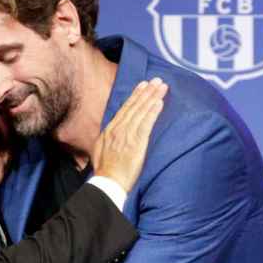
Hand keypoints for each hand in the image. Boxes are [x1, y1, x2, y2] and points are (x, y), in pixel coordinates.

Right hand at [91, 77, 167, 191]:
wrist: (107, 183)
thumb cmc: (105, 171)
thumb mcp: (101, 150)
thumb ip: (109, 139)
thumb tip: (112, 134)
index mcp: (110, 130)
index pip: (125, 109)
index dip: (135, 96)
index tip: (143, 85)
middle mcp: (118, 129)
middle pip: (134, 107)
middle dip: (146, 92)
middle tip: (157, 80)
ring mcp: (127, 135)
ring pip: (141, 112)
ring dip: (152, 97)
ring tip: (162, 87)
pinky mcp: (136, 143)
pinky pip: (146, 124)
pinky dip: (153, 112)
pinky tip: (159, 103)